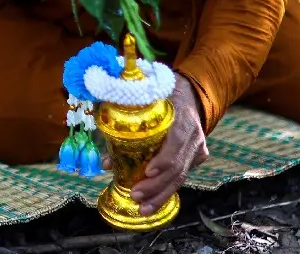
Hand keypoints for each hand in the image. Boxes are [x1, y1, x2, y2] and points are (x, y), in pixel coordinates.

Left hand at [130, 75, 208, 214]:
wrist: (192, 92)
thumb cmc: (162, 91)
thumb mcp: (146, 90)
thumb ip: (125, 106)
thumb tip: (102, 137)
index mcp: (181, 116)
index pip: (176, 141)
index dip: (164, 159)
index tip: (148, 171)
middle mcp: (193, 135)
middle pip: (178, 166)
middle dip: (156, 185)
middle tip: (135, 195)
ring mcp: (197, 148)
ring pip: (181, 176)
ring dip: (161, 195)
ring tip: (143, 209)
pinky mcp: (196, 157)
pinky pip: (182, 177)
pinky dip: (166, 191)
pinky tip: (153, 204)